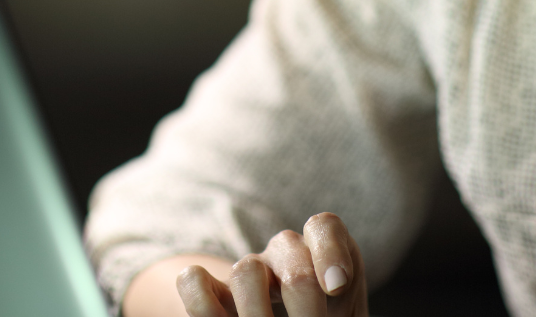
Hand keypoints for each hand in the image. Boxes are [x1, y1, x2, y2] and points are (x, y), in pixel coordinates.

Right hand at [176, 212, 368, 316]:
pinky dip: (203, 304)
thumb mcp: (343, 313)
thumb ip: (342, 308)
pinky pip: (192, 281)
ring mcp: (248, 273)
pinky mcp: (215, 296)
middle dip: (305, 302)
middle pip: (289, 253)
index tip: (336, 287)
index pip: (323, 227)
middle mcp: (285, 255)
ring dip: (259, 312)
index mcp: (322, 255)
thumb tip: (331, 292)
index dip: (329, 251)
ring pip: (246, 271)